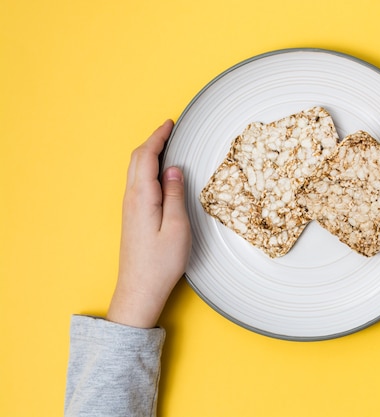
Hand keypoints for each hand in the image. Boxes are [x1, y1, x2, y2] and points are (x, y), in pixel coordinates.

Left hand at [107, 120, 191, 327]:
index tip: (169, 124)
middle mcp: (131, 199)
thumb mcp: (177, 228)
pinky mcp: (132, 217)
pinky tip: (158, 173)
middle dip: (152, 141)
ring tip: (165, 146)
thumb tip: (174, 170)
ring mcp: (129, 208)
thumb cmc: (160, 263)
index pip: (147, 156)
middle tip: (168, 130)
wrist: (140, 290)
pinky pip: (137, 182)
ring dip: (148, 153)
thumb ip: (175, 195)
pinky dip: (147, 168)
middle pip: (136, 159)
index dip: (158, 137)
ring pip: (135, 170)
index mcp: (142, 197)